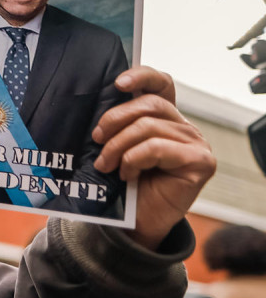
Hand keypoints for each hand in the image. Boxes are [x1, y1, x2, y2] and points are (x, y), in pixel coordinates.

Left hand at [92, 67, 215, 249]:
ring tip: (105, 164)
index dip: (142, 76)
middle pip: (149, 105)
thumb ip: (118, 125)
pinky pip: (157, 148)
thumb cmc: (126, 182)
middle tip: (96, 138)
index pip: (161, 84)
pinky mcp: (200, 162)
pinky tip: (127, 174)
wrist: (137, 221)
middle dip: (115, 119)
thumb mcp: (117, 146)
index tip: (118, 83)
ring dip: (118, 146)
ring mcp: (196, 144)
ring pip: (148, 128)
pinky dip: (133, 159)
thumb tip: (95, 102)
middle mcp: (185, 127)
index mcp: (166, 118)